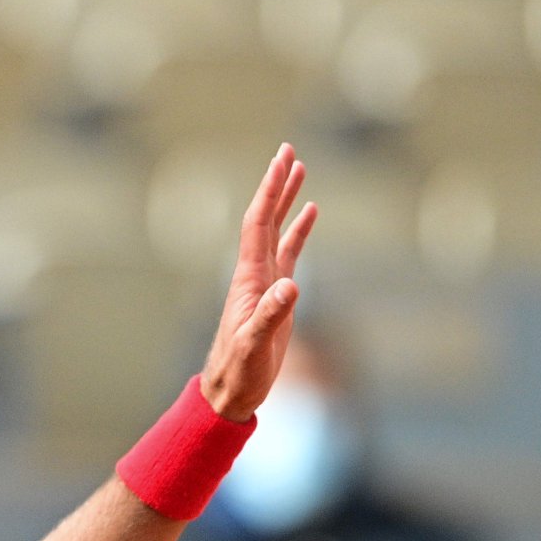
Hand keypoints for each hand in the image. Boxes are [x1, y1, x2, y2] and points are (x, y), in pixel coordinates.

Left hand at [201, 144, 318, 421]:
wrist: (230, 390)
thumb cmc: (239, 370)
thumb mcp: (255, 344)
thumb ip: (270, 316)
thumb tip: (291, 286)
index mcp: (249, 277)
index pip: (260, 222)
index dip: (271, 190)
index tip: (283, 160)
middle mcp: (255, 272)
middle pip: (267, 217)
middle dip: (277, 184)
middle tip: (289, 151)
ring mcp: (265, 282)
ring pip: (278, 231)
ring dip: (287, 200)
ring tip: (300, 171)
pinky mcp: (276, 296)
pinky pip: (289, 253)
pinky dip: (299, 231)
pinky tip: (310, 215)